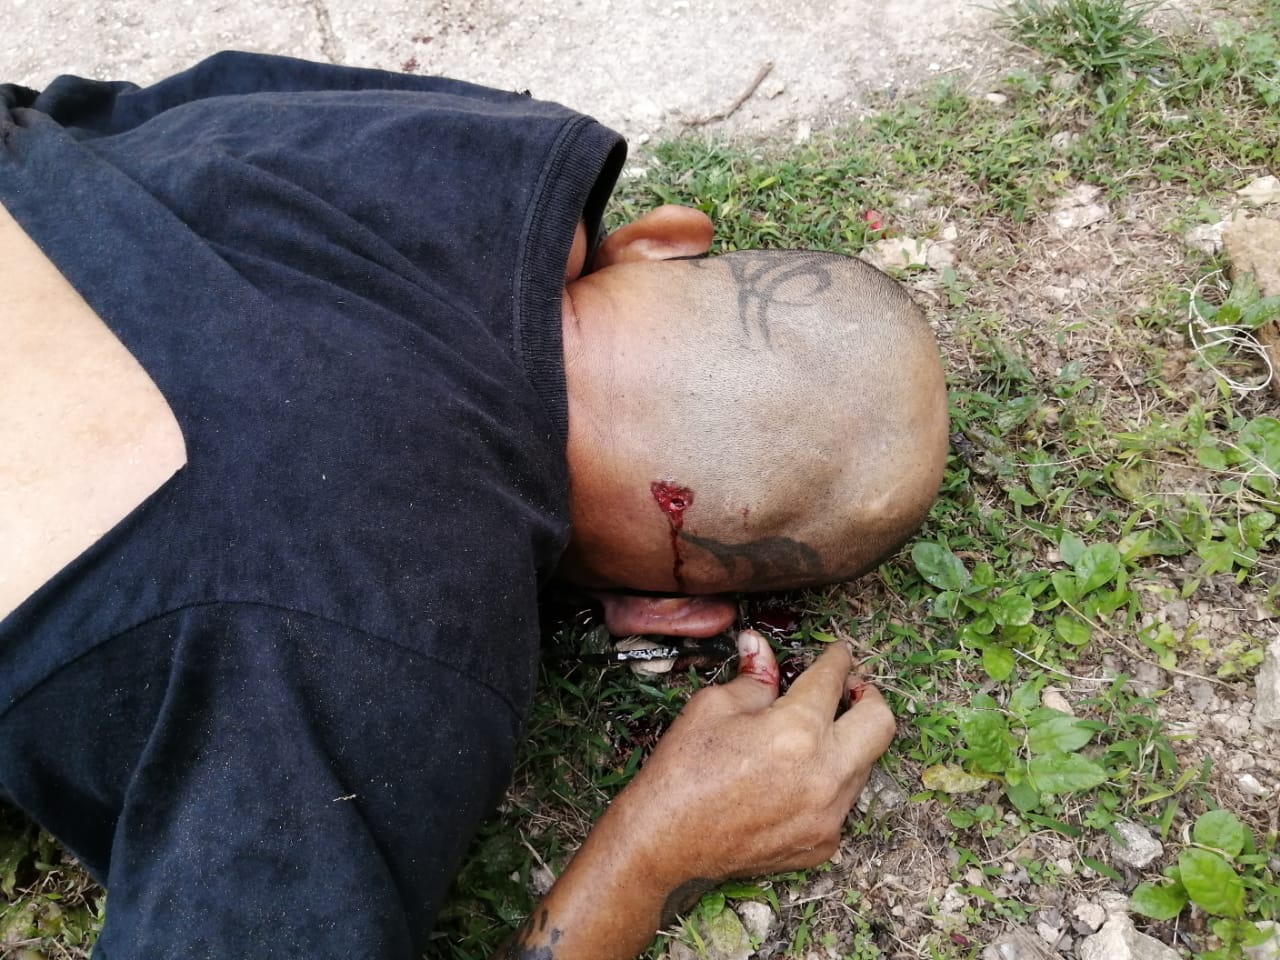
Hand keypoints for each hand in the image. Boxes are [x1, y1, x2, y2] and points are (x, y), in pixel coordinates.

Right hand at [491, 629, 893, 959]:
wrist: (664, 842)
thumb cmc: (683, 772)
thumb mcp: (713, 706)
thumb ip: (753, 677)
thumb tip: (761, 648)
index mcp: (798, 731)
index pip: (833, 679)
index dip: (836, 658)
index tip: (837, 653)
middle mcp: (825, 775)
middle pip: (880, 722)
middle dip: (867, 696)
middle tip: (847, 689)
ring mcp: (829, 815)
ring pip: (864, 764)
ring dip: (845, 741)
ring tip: (809, 735)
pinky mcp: (823, 843)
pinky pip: (842, 801)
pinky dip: (826, 782)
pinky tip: (791, 779)